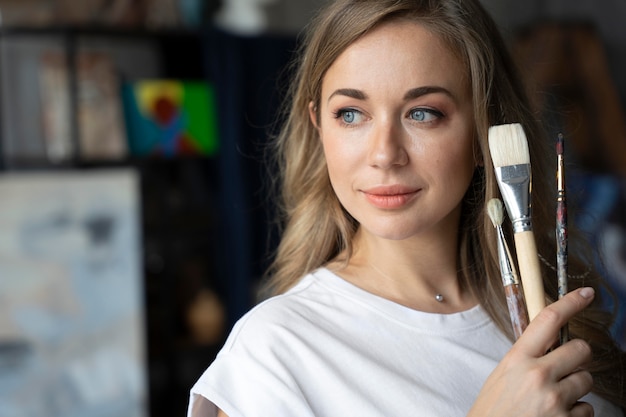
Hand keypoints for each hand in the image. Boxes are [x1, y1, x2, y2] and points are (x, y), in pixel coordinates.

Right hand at [468, 287, 595, 416]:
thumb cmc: (493, 410)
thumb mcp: (503, 375)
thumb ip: (526, 358)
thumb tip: (554, 345)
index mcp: (517, 359)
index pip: (548, 320)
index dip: (571, 303)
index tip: (585, 294)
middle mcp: (538, 375)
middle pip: (581, 349)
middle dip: (578, 358)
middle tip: (565, 368)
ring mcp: (555, 400)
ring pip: (587, 380)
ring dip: (576, 389)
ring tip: (553, 400)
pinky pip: (588, 410)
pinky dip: (576, 413)